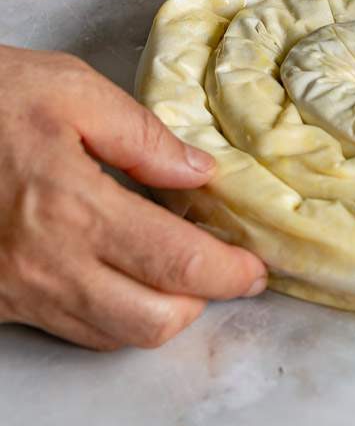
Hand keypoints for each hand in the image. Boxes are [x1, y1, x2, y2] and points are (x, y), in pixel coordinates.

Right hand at [0, 46, 266, 349]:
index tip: (256, 267)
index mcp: (75, 209)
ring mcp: (20, 292)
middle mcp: (49, 266)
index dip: (230, 273)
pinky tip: (125, 276)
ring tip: (178, 270)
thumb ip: (142, 135)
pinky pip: (73, 329)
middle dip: (202, 302)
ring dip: (161, 313)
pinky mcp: (0, 300)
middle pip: (153, 323)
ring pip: (113, 337)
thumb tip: (200, 172)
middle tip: (223, 268)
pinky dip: (115, 315)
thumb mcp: (67, 89)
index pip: (179, 264)